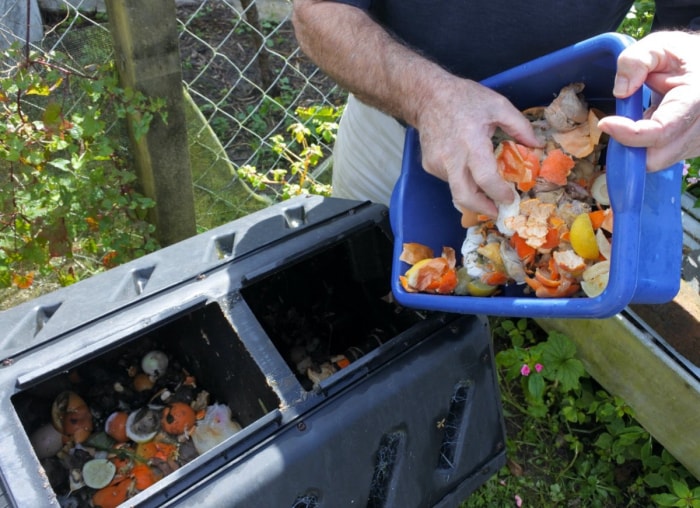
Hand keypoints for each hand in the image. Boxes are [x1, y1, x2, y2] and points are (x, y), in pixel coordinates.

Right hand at [414, 75, 540, 216]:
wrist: (427, 96)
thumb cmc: (464, 98)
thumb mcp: (498, 105)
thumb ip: (520, 126)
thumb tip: (537, 145)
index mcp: (471, 142)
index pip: (485, 178)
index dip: (498, 193)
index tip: (510, 198)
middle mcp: (451, 157)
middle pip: (464, 196)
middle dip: (481, 208)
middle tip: (496, 211)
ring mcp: (437, 163)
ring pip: (456, 189)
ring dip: (472, 192)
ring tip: (484, 187)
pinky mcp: (429, 165)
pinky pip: (448, 179)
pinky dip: (460, 178)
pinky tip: (465, 165)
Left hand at [597, 31, 699, 170]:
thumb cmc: (681, 57)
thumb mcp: (659, 46)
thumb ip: (636, 60)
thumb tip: (621, 91)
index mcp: (696, 98)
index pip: (661, 130)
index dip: (629, 133)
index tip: (604, 123)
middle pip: (656, 158)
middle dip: (628, 147)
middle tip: (615, 122)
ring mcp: (697, 142)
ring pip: (656, 161)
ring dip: (637, 145)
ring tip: (642, 114)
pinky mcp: (690, 149)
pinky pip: (660, 157)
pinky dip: (645, 146)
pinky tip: (650, 122)